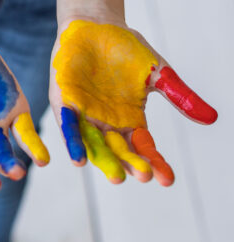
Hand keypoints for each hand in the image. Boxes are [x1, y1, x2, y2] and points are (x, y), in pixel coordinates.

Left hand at [50, 18, 217, 185]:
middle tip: (142, 177)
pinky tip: (79, 159)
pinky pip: (68, 125)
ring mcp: (84, 114)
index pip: (144, 147)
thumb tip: (212, 118)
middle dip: (130, 164)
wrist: (96, 25)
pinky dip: (74, 141)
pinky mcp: (65, 102)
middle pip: (119, 150)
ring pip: (94, 144)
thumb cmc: (127, 50)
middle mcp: (106, 123)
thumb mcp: (159, 74)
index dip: (154, 163)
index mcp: (130, 120)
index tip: (167, 180)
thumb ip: (180, 97)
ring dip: (104, 160)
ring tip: (116, 177)